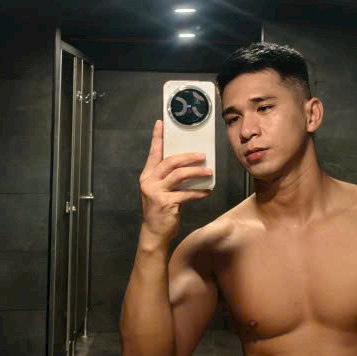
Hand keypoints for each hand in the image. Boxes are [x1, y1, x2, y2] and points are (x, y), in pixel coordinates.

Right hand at [138, 120, 211, 244]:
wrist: (154, 232)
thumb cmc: (159, 209)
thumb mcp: (159, 190)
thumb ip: (168, 178)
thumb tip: (189, 165)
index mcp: (147, 175)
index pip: (153, 152)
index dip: (157, 137)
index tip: (160, 122)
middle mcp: (149, 181)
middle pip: (170, 161)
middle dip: (188, 156)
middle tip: (202, 155)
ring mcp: (156, 192)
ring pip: (179, 175)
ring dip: (196, 172)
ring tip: (209, 172)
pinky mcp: (166, 203)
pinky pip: (186, 194)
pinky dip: (198, 192)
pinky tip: (207, 191)